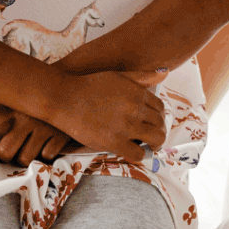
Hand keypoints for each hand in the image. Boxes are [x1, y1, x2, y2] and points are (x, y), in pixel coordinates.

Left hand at [0, 97, 73, 165]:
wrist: (72, 88)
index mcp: (13, 105)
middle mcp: (26, 117)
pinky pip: (47, 156)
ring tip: (26, 150)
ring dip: (24, 157)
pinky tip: (44, 146)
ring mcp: (44, 127)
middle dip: (4, 155)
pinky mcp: (61, 135)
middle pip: (5, 150)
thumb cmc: (37, 92)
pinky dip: (45, 154)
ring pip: (25, 158)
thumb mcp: (14, 91)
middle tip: (7, 153)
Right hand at [49, 70, 168, 162]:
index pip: (160, 108)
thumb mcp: (117, 75)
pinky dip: (140, 155)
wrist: (64, 98)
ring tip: (149, 148)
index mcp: (137, 93)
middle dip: (160, 132)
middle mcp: (135, 109)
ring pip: (155, 139)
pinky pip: (137, 154)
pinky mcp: (114, 141)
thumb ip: (141, 76)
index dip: (158, 117)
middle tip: (153, 138)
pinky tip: (134, 153)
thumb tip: (164, 73)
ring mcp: (126, 125)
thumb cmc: (89, 86)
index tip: (153, 123)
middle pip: (160, 124)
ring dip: (155, 145)